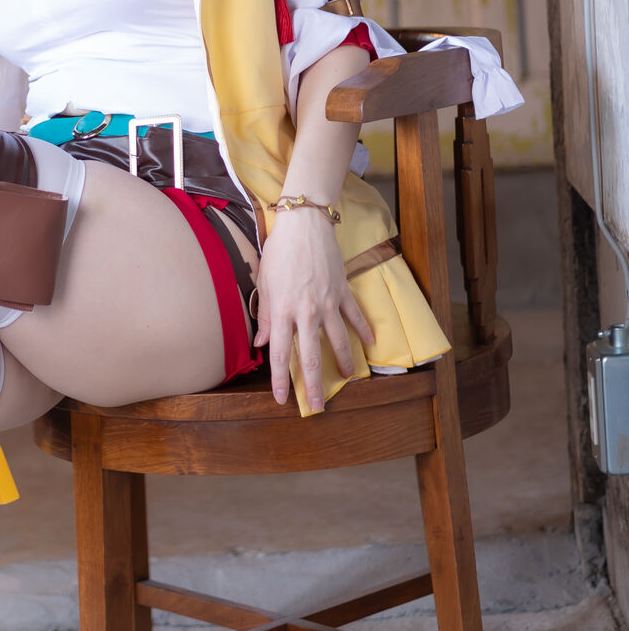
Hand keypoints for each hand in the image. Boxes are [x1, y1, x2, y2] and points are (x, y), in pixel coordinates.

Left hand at [253, 208, 374, 411]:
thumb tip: (261, 343)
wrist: (304, 224)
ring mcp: (328, 302)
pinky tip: (369, 343)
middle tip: (318, 405)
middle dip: (313, 384)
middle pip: (310, 355)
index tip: (282, 398)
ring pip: (338, 340)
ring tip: (346, 377)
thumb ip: (267, 316)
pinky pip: (354, 315)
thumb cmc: (279, 251)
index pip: (280, 354)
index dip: (281, 379)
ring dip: (342, 361)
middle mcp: (307, 311)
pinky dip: (363, 329)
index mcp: (283, 311)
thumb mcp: (265, 283)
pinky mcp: (342, 290)